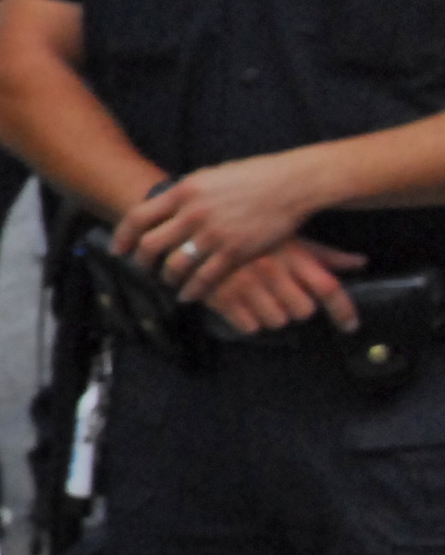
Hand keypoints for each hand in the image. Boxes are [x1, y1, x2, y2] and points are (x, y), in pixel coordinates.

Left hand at [113, 152, 330, 306]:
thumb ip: (184, 193)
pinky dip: (192, 291)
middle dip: (142, 262)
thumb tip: (163, 206)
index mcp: (183, 191)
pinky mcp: (235, 252)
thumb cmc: (250, 177)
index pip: (138, 217)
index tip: (119, 250)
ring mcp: (213, 234)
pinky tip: (188, 295)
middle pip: (151, 246)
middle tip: (143, 268)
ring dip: (167, 278)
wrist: (290, 184)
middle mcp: (192, 213)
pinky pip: (204, 279)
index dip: (123, 237)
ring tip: (169, 281)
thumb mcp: (208, 176)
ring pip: (175, 266)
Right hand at [194, 236, 364, 336]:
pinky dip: (247, 320)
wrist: (193, 227)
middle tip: (283, 296)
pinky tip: (240, 303)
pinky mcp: (222, 297)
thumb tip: (361, 262)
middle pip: (303, 310)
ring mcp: (246, 283)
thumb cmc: (249, 233)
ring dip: (271, 315)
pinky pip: (250, 326)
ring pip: (277, 321)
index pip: (328, 287)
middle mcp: (271, 269)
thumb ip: (324, 254)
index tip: (350, 327)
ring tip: (258, 298)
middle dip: (296, 308)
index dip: (344, 311)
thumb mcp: (287, 238)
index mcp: (291, 254)